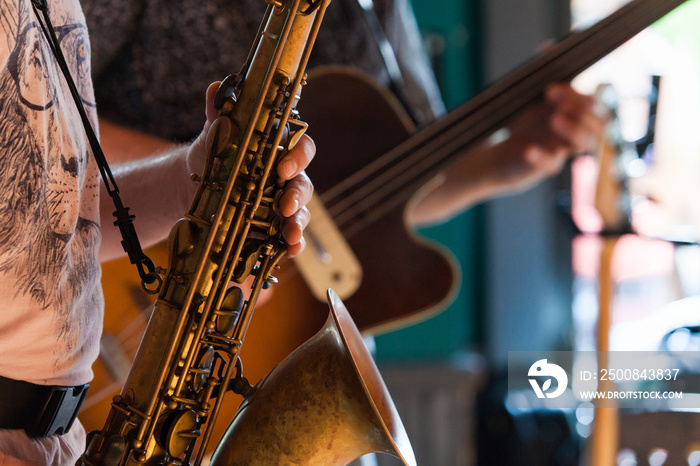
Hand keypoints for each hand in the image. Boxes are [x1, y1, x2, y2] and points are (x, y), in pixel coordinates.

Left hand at [187, 82, 314, 257]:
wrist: (192, 186)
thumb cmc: (213, 154)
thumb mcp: (215, 135)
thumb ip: (219, 114)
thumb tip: (215, 89)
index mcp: (279, 150)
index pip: (301, 148)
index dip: (299, 157)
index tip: (284, 166)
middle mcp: (286, 178)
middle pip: (304, 185)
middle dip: (298, 196)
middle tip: (285, 206)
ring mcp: (281, 205)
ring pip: (300, 214)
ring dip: (298, 225)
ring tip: (291, 236)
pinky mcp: (272, 229)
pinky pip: (287, 237)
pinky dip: (291, 245)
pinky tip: (288, 251)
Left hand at [409, 83, 605, 225]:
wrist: (502, 154)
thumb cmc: (523, 124)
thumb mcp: (531, 97)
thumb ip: (543, 73)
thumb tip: (549, 46)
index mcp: (575, 116)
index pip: (595, 107)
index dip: (579, 97)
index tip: (552, 89)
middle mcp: (574, 134)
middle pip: (598, 126)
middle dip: (582, 112)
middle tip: (558, 105)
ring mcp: (561, 152)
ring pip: (583, 146)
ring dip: (572, 131)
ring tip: (554, 120)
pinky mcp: (543, 168)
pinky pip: (551, 166)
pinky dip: (541, 157)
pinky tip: (529, 148)